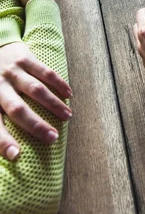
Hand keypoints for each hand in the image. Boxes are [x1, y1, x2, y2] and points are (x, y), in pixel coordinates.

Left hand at [0, 42, 71, 160]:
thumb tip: (9, 150)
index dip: (3, 142)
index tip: (16, 155)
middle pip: (18, 110)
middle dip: (36, 125)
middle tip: (53, 138)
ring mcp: (12, 72)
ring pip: (36, 90)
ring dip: (53, 104)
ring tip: (67, 116)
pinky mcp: (24, 58)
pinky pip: (45, 72)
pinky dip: (58, 84)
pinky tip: (68, 94)